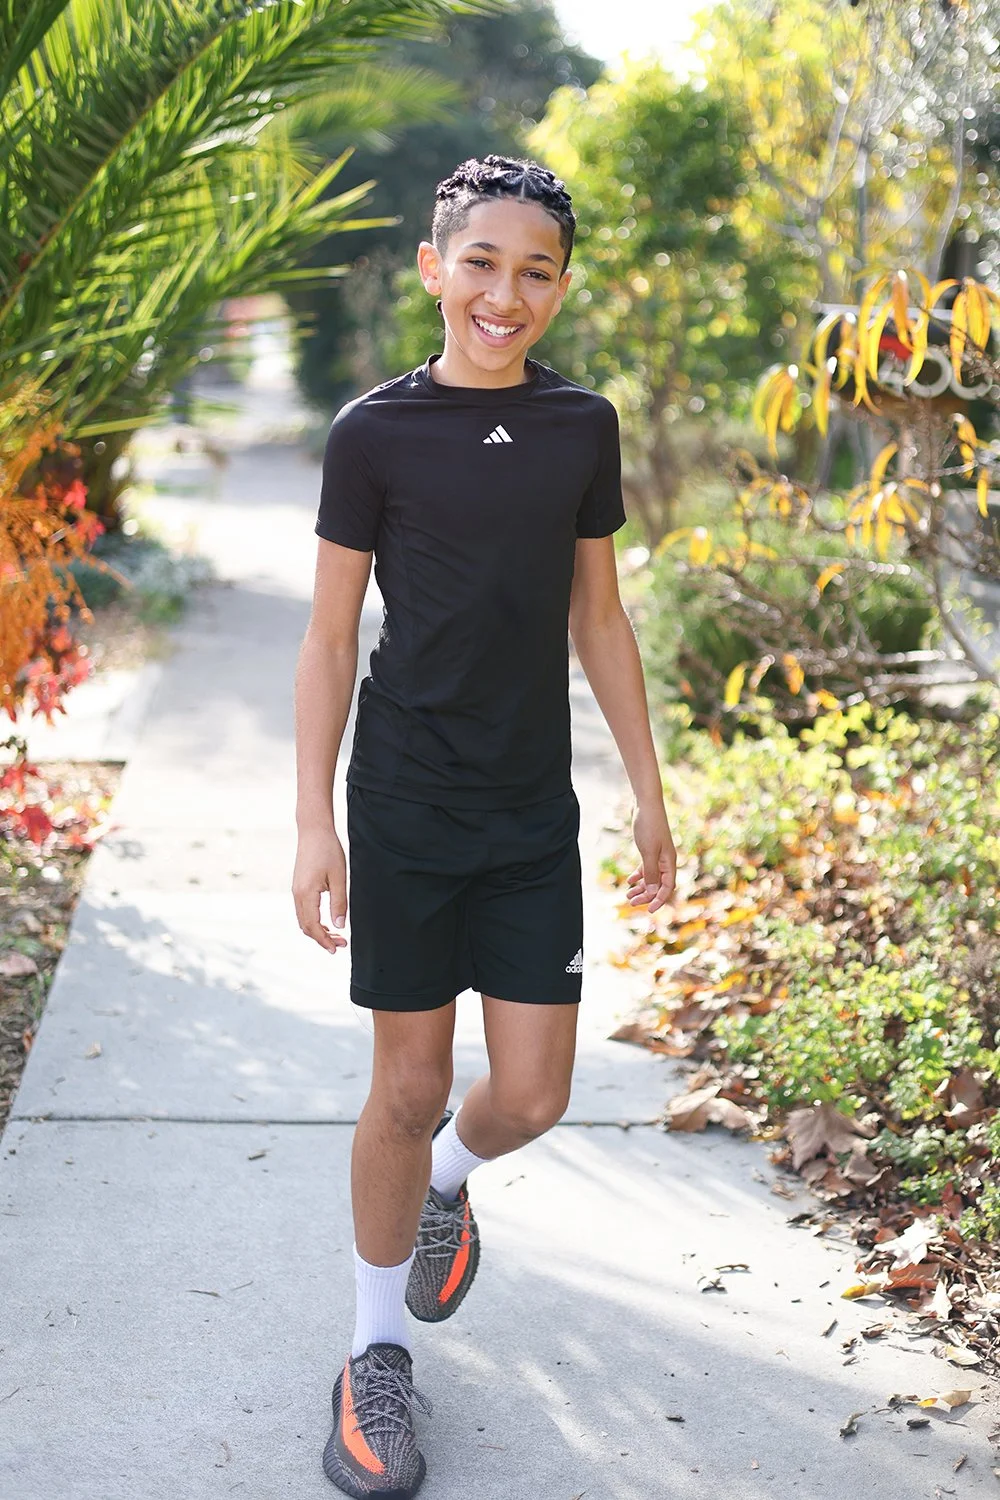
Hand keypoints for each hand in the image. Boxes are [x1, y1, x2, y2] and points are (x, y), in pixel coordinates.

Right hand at [292, 828, 347, 952]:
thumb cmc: (328, 851)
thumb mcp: (338, 878)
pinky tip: (327, 921)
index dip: (324, 940)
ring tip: (336, 935)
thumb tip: (339, 926)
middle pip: (306, 927)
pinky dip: (313, 921)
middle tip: (341, 944)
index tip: (337, 949)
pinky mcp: (298, 886)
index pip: (313, 926)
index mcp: (306, 894)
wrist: (313, 831)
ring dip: (318, 930)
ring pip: (303, 920)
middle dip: (322, 939)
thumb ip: (339, 903)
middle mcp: (297, 894)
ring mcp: (296, 890)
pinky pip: (303, 911)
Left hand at [625, 802, 676, 913]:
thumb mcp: (648, 851)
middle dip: (646, 895)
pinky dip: (639, 875)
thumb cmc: (649, 826)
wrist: (646, 803)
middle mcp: (666, 860)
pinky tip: (630, 881)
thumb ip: (651, 872)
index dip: (659, 900)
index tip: (649, 910)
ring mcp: (658, 854)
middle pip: (658, 884)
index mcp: (669, 862)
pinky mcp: (649, 848)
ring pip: (651, 877)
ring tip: (628, 895)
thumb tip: (654, 892)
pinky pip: (646, 867)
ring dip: (641, 887)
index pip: (667, 887)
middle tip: (631, 903)